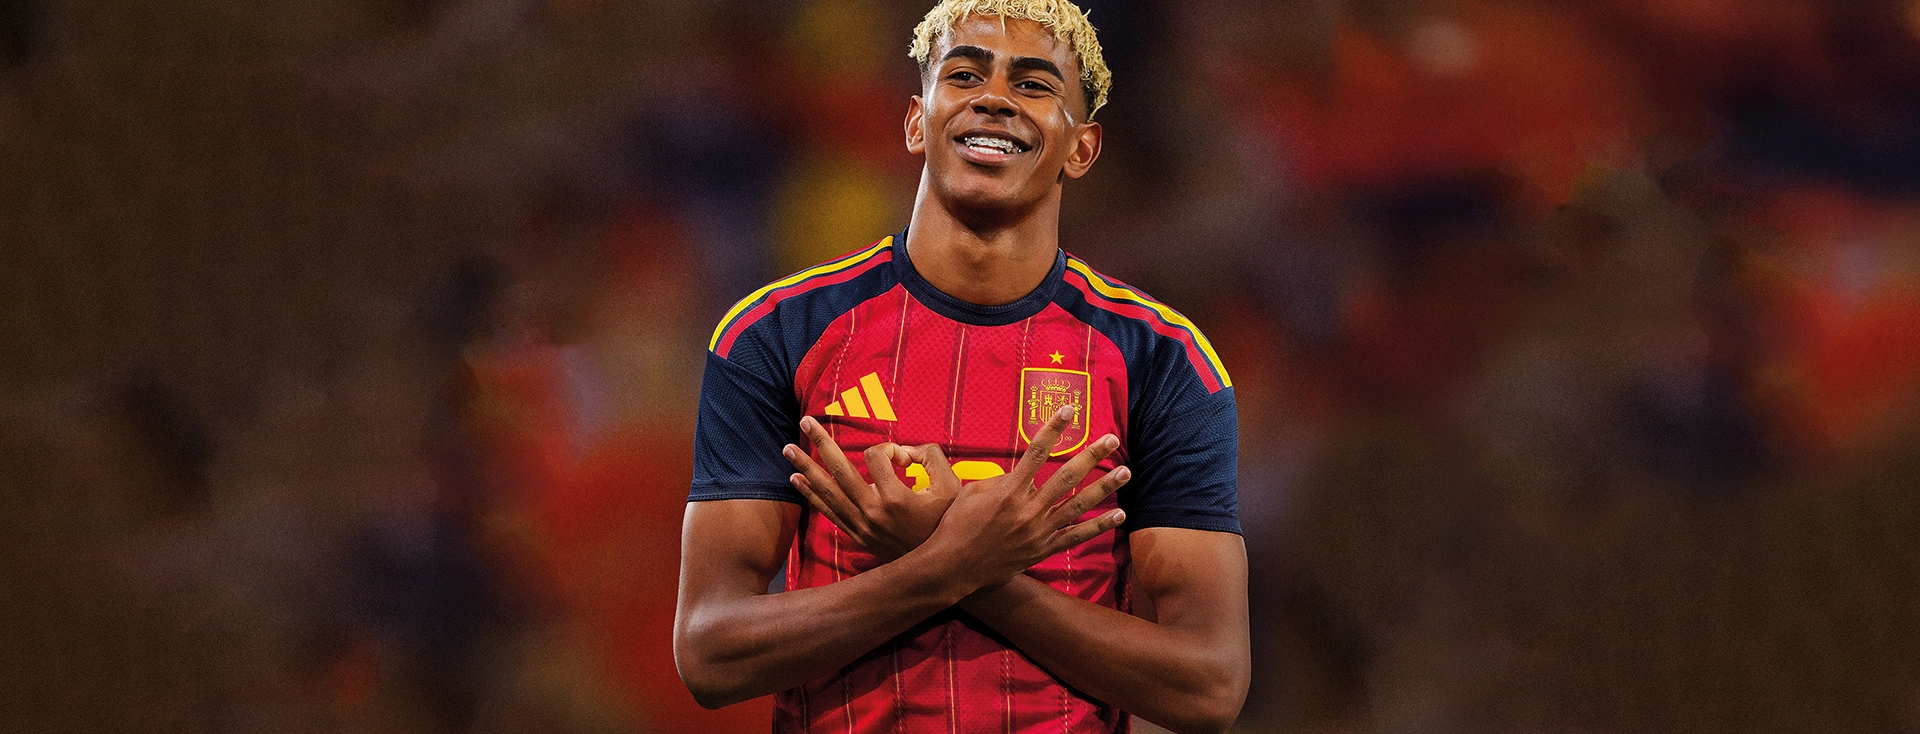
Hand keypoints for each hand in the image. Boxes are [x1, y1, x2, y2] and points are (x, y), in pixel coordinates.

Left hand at [784, 416, 957, 560]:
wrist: (942, 567)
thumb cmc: (948, 523)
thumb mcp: (951, 485)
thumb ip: (931, 456)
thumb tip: (905, 450)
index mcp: (896, 498)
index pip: (878, 456)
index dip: (890, 448)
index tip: (906, 459)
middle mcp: (873, 512)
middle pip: (840, 470)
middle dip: (821, 443)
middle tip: (805, 422)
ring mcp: (862, 526)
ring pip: (828, 492)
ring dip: (806, 467)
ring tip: (787, 448)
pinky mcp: (858, 536)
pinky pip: (829, 512)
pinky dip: (811, 495)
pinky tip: (796, 479)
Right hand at [921, 405, 1129, 590]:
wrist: (954, 566)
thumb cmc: (957, 525)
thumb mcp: (971, 493)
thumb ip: (999, 479)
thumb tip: (1021, 472)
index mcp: (1009, 491)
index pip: (1036, 452)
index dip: (1053, 429)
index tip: (1068, 410)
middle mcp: (1028, 510)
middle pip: (1067, 476)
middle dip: (1091, 455)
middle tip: (1111, 439)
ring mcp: (1039, 531)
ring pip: (1079, 505)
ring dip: (1104, 488)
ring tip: (1125, 472)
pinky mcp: (1043, 549)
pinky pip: (1076, 536)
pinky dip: (1099, 526)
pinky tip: (1119, 515)